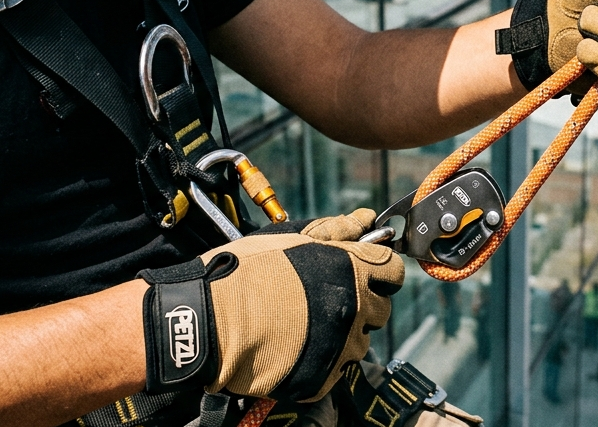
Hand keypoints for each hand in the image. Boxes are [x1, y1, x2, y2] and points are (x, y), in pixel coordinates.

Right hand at [137, 211, 403, 401]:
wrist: (205, 321)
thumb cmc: (243, 272)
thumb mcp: (290, 238)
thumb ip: (336, 230)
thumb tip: (365, 219)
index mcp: (351, 271)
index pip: (392, 271)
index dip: (377, 269)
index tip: (362, 271)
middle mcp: (353, 311)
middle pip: (380, 308)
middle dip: (362, 301)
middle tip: (325, 296)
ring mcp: (339, 348)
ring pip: (360, 341)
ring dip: (343, 331)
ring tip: (305, 321)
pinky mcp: (322, 378)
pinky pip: (337, 368)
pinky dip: (324, 358)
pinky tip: (296, 343)